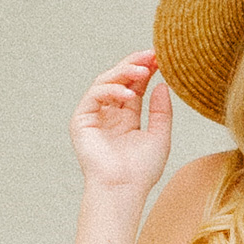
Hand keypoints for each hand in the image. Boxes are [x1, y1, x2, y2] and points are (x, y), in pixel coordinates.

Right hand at [69, 51, 171, 197]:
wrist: (123, 190)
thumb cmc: (141, 170)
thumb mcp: (159, 136)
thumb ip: (161, 111)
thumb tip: (162, 84)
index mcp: (126, 117)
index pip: (135, 85)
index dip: (146, 70)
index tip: (160, 57)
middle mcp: (109, 113)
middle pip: (119, 79)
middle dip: (135, 64)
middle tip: (151, 54)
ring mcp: (94, 116)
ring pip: (105, 82)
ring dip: (124, 72)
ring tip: (143, 70)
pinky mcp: (81, 121)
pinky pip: (94, 95)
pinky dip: (111, 90)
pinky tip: (129, 94)